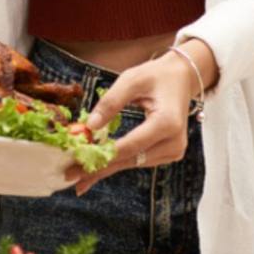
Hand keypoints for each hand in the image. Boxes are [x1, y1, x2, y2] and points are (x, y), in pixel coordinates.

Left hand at [65, 47, 203, 194]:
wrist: (181, 78)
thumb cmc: (155, 76)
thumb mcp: (130, 80)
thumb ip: (110, 102)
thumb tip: (90, 126)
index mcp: (167, 123)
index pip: (131, 145)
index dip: (103, 155)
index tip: (79, 163)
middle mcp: (174, 142)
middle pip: (130, 160)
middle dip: (99, 168)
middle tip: (72, 178)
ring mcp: (173, 150)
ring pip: (133, 163)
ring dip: (107, 168)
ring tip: (79, 175)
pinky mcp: (169, 153)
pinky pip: (139, 159)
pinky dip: (118, 162)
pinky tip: (99, 167)